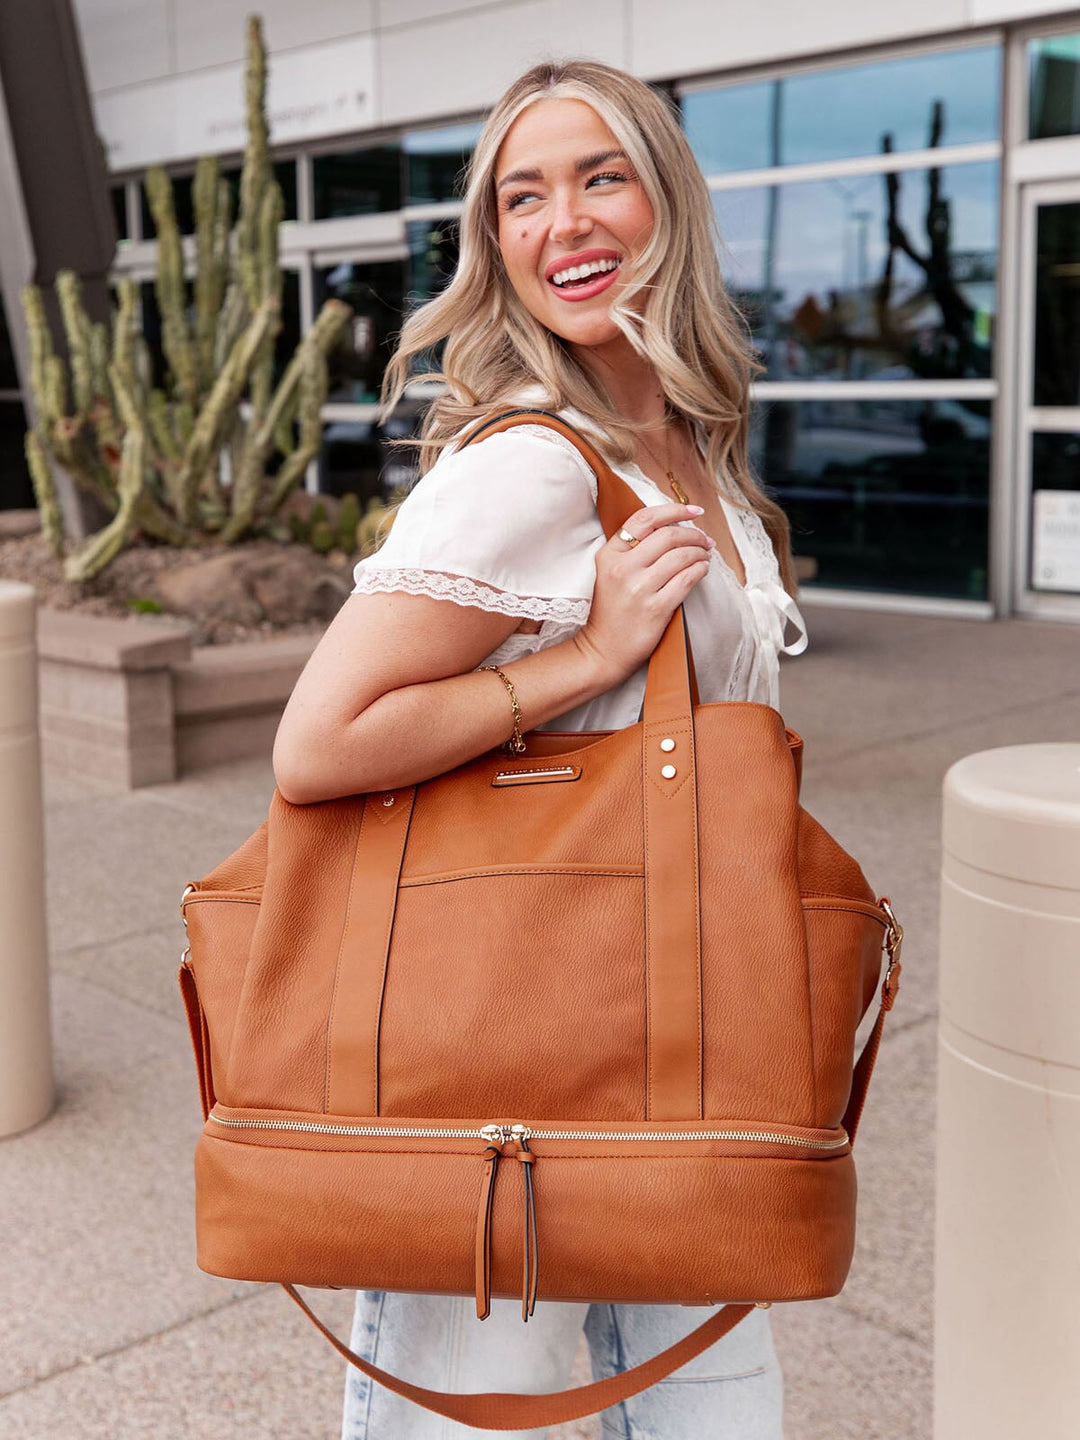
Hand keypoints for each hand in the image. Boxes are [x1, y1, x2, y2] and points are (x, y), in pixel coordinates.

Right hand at [572, 503, 713, 687]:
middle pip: (668, 536)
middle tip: (704, 540)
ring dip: (700, 552)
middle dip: (693, 534)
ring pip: (681, 556)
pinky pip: (687, 579)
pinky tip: (702, 570)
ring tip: (705, 556)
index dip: (673, 510)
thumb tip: (671, 529)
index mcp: (608, 555)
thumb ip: (631, 551)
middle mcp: (622, 568)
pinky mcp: (655, 608)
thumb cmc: (611, 612)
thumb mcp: (609, 573)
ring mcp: (638, 588)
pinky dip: (700, 570)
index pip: (644, 519)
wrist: (603, 650)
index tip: (692, 511)